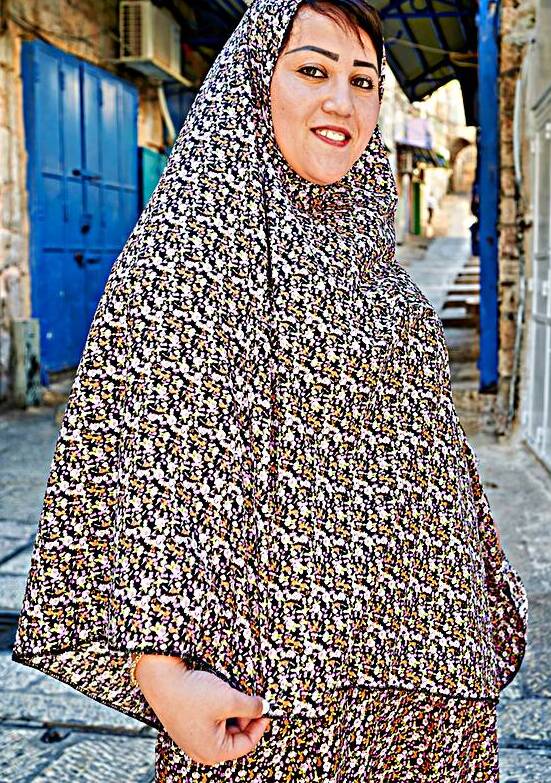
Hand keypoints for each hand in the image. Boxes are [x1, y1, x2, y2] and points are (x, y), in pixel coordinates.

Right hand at [135, 654, 270, 765]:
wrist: (162, 678)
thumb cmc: (192, 693)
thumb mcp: (229, 699)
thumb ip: (252, 707)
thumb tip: (265, 708)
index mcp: (213, 751)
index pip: (246, 744)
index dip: (259, 725)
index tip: (266, 709)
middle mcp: (202, 749)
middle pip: (235, 736)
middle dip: (245, 716)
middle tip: (249, 697)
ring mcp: (193, 737)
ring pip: (223, 726)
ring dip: (232, 711)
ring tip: (231, 693)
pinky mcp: (187, 724)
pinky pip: (211, 720)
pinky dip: (219, 708)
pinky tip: (219, 693)